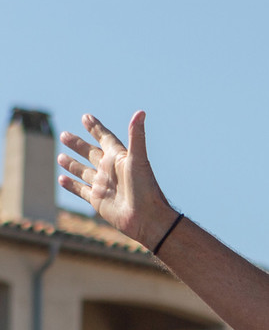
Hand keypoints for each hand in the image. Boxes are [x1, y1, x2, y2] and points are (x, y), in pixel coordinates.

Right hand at [57, 112, 176, 245]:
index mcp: (120, 158)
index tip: (86, 117)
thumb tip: (141, 112)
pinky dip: (71, 184)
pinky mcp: (97, 200)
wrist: (147, 218)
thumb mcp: (138, 159)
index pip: (105, 138)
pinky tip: (61, 179)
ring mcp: (103, 185)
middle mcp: (111, 170)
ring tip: (60, 155)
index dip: (96, 128)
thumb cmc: (145, 188)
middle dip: (78, 144)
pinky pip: (81, 190)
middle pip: (91, 153)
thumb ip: (137, 136)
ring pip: (84, 171)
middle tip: (64, 135)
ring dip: (72, 164)